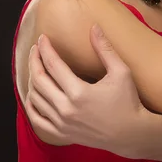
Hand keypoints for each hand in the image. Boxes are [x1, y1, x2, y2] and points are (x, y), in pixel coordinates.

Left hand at [26, 24, 145, 155]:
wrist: (131, 134)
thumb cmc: (129, 102)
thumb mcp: (121, 72)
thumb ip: (105, 49)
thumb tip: (94, 27)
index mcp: (79, 93)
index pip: (53, 64)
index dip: (45, 48)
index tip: (43, 38)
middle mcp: (66, 109)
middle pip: (38, 80)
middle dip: (34, 60)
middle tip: (36, 49)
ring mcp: (62, 124)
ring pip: (34, 98)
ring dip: (31, 80)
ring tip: (36, 66)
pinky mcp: (63, 134)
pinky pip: (36, 121)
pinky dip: (30, 106)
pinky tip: (32, 94)